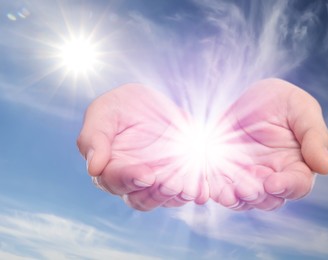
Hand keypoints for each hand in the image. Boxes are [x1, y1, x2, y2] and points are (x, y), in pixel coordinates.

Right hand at [77, 84, 208, 210]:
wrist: (149, 103)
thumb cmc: (121, 105)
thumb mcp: (104, 111)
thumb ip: (94, 137)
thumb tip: (94, 168)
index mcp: (109, 167)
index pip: (115, 181)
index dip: (130, 179)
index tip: (147, 175)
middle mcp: (132, 180)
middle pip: (141, 198)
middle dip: (157, 193)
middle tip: (173, 183)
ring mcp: (157, 181)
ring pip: (165, 199)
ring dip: (178, 196)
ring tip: (190, 188)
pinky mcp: (178, 176)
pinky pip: (187, 190)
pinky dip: (196, 191)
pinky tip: (204, 190)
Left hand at [209, 78, 327, 209]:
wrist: (251, 96)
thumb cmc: (283, 101)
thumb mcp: (302, 109)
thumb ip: (315, 136)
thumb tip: (326, 168)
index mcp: (298, 164)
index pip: (297, 185)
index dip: (286, 187)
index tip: (273, 182)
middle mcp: (275, 176)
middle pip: (270, 198)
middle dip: (257, 196)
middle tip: (245, 188)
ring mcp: (250, 176)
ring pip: (245, 199)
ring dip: (235, 199)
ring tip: (226, 193)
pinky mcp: (227, 172)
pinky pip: (222, 187)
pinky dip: (216, 190)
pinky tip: (209, 187)